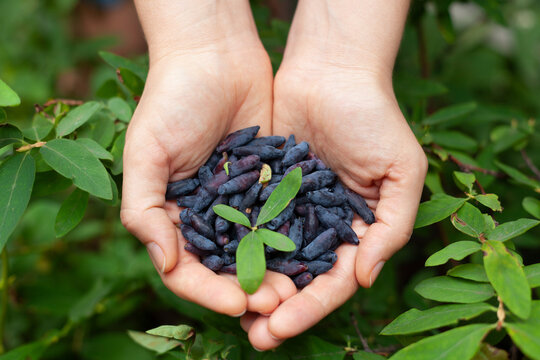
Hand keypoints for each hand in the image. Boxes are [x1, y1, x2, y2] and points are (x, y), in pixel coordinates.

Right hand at [121, 1, 294, 317]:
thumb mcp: (146, 152)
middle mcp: (205, 216)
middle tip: (277, 302)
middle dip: (248, 289)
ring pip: (257, 250)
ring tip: (298, 289)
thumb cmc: (172, 99)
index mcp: (171, 215)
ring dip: (274, 272)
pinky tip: (311, 256)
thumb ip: (143, 209)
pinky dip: (292, 241)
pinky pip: (279, 219)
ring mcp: (238, 202)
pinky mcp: (267, 184)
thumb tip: (164, 263)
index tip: (238, 305)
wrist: (216, 56)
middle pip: (225, 268)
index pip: (186, 271)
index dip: (209, 292)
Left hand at [241, 1, 425, 346]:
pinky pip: (248, 221)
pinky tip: (216, 267)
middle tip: (253, 336)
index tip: (282, 327)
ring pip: (269, 256)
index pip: (334, 280)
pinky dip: (235, 246)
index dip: (310, 307)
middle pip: (298, 277)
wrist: (332, 69)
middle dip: (277, 308)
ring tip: (230, 312)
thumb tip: (364, 280)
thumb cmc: (374, 117)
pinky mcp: (263, 186)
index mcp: (356, 229)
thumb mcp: (401, 171)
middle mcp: (321, 224)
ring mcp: (290, 207)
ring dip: (252, 285)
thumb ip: (391, 228)